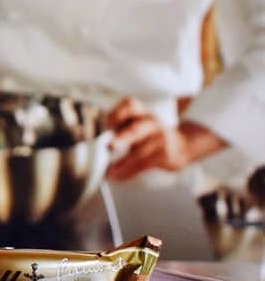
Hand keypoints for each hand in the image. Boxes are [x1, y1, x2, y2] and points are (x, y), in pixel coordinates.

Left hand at [105, 97, 226, 181]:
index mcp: (142, 111)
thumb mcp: (137, 122)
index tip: (106, 125)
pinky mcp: (164, 155)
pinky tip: (118, 175)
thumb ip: (120, 126)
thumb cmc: (150, 133)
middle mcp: (151, 122)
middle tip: (110, 145)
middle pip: (137, 128)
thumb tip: (98, 137)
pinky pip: (144, 164)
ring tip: (109, 170)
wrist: (182, 145)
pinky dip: (129, 171)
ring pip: (140, 151)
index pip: (130, 105)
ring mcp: (160, 139)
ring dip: (122, 163)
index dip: (117, 113)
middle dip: (123, 136)